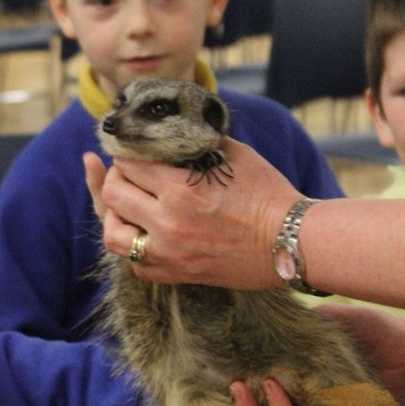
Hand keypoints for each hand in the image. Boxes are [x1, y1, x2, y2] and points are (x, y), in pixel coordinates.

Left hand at [85, 138, 303, 288]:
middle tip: (129, 172)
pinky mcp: (177, 274)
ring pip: (114, 234)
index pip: (128, 163)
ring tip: (126, 205)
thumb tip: (169, 130)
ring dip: (114, 215)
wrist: (291, 241)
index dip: (127, 152)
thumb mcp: (233, 155)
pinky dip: (134, 248)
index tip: (134, 150)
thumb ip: (195, 142)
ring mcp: (169, 253)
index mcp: (181, 188)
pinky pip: (136, 265)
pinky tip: (143, 234)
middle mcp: (168, 222)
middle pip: (112, 194)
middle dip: (117, 177)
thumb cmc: (267, 193)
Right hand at [233, 304, 404, 405]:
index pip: (264, 403)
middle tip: (236, 388)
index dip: (243, 401)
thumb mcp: (330, 321)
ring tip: (262, 385)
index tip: (228, 380)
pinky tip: (283, 391)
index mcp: (303, 387)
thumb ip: (300, 325)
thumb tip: (264, 318)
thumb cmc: (377, 331)